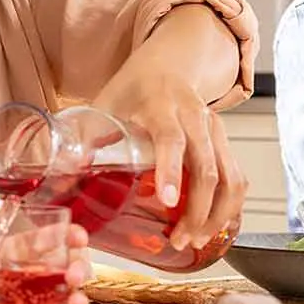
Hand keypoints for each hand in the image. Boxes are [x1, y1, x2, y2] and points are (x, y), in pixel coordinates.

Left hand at [93, 68, 246, 251]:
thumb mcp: (106, 103)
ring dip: (217, 214)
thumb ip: (88, 134)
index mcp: (161, 105)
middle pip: (206, 166)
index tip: (168, 201)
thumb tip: (67, 169)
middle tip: (180, 238)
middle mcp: (194, 116)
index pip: (171, 139)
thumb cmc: (133, 88)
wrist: (167, 65)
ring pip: (230, 175)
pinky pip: (237, 176)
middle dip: (198, 210)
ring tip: (197, 239)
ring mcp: (215, 128)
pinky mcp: (225, 141)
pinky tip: (215, 226)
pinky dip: (230, 206)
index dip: (170, 171)